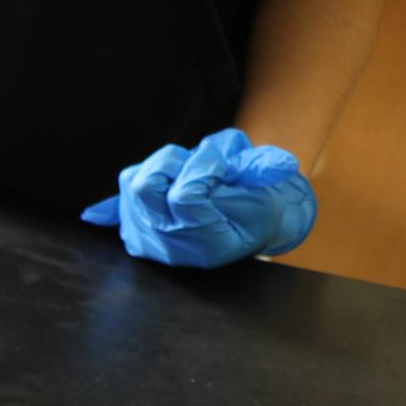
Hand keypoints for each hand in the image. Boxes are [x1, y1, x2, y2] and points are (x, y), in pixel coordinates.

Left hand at [81, 128, 316, 268]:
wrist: (236, 232)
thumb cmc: (256, 214)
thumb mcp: (268, 196)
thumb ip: (262, 174)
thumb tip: (282, 164)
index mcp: (204, 243)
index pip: (185, 195)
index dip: (206, 167)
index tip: (225, 164)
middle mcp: (165, 243)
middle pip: (145, 185)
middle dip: (175, 161)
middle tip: (201, 162)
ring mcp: (142, 234)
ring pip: (133, 178)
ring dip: (164, 164)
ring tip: (191, 171)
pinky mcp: (129, 221)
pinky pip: (123, 186)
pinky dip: (147, 173)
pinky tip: (168, 177)